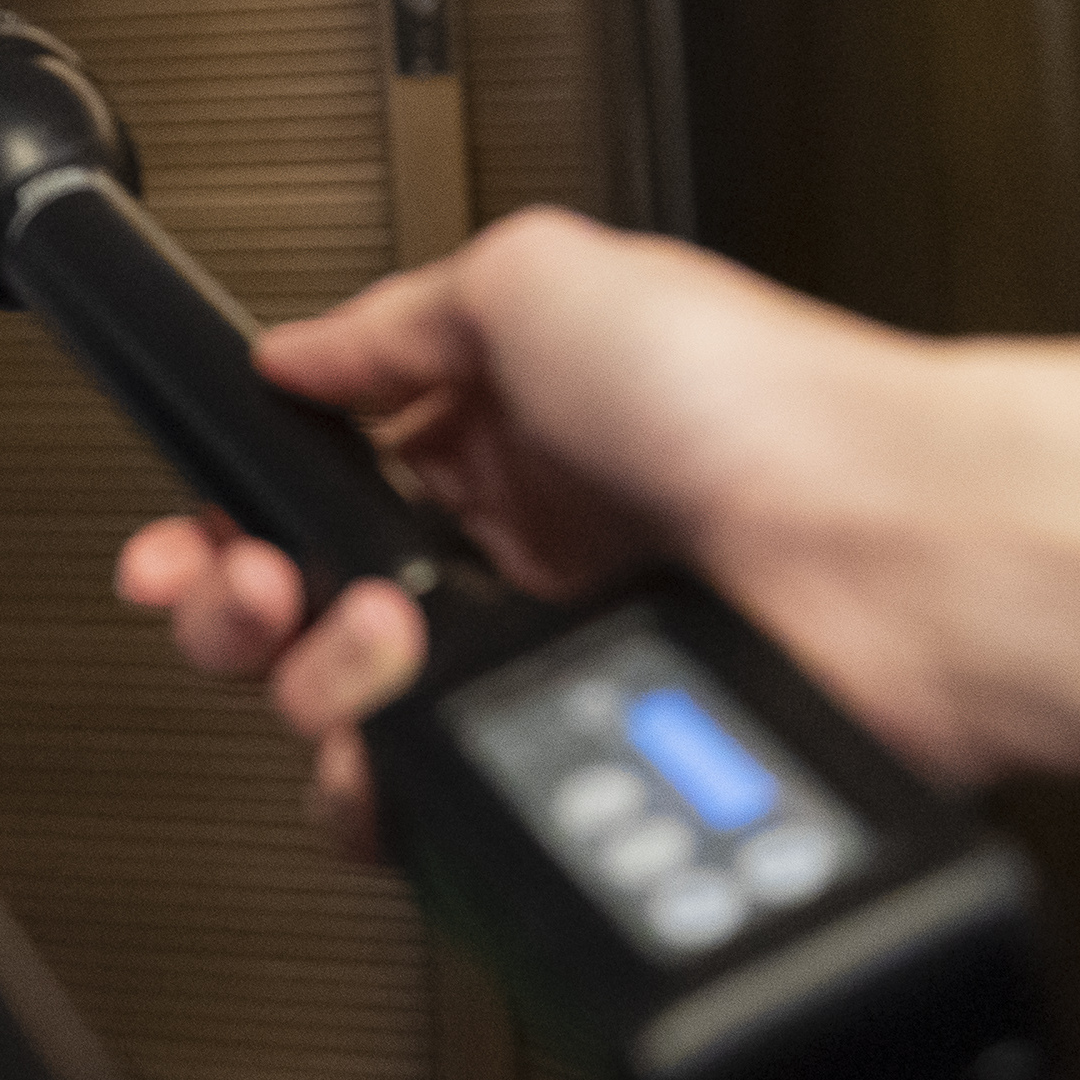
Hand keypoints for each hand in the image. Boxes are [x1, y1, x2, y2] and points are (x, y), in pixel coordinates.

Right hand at [115, 209, 964, 845]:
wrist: (893, 550)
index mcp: (495, 437)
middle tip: (241, 586)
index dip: (231, 508)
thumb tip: (287, 352)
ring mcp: (536, 663)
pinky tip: (389, 733)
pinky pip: (426, 799)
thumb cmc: (761, 398)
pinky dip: (378, 781)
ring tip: (370, 636)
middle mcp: (508, 555)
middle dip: (232, 599)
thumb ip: (389, 323)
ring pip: (344, 709)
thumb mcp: (538, 279)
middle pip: (301, 605)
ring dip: (311, 676)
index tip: (186, 528)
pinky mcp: (568, 756)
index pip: (314, 483)